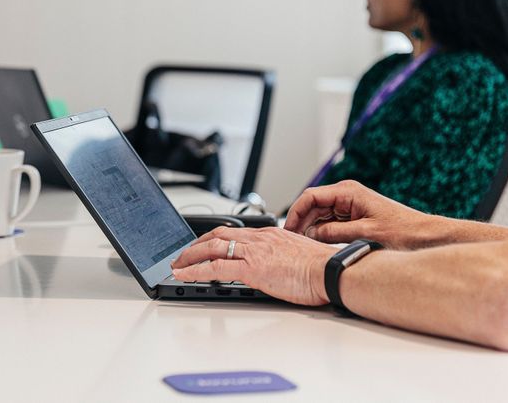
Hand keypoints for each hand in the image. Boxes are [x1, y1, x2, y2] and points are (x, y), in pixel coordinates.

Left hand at [170, 226, 334, 304]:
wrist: (331, 271)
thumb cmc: (321, 268)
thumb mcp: (296, 255)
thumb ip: (281, 256)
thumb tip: (275, 266)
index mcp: (269, 234)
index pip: (234, 231)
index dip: (213, 237)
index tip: (203, 244)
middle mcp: (258, 238)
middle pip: (217, 235)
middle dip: (195, 245)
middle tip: (182, 255)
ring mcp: (253, 251)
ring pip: (211, 248)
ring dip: (190, 257)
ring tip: (177, 265)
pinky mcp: (251, 268)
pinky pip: (215, 267)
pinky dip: (195, 270)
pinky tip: (184, 275)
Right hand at [284, 180, 431, 248]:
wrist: (424, 235)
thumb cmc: (402, 230)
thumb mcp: (364, 233)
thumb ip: (334, 233)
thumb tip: (311, 235)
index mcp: (348, 191)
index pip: (310, 196)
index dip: (296, 213)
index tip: (288, 229)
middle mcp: (347, 195)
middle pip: (312, 205)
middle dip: (301, 222)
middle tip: (292, 241)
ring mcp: (350, 205)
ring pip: (319, 214)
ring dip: (311, 228)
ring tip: (303, 245)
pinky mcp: (353, 216)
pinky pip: (330, 221)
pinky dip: (322, 232)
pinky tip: (317, 244)